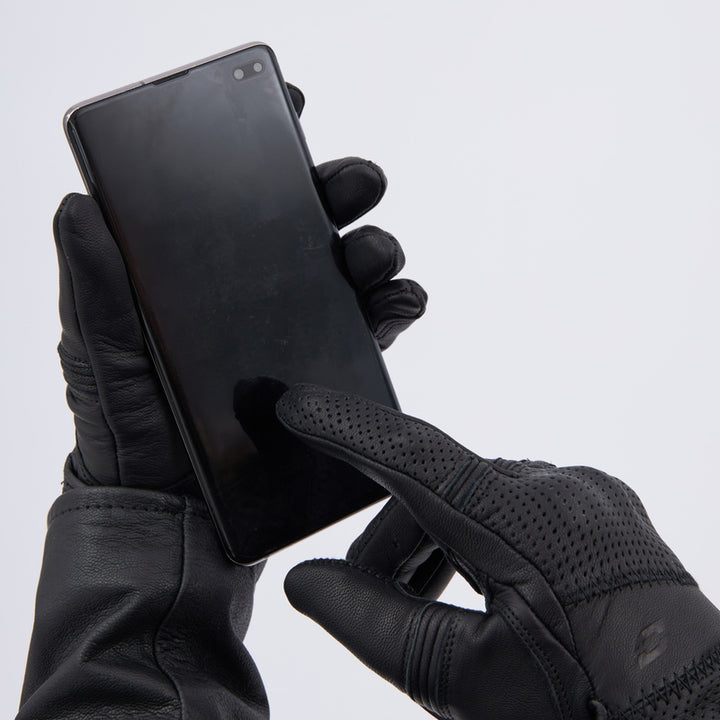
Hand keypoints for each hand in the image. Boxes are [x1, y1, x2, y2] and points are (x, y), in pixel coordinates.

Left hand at [54, 84, 426, 494]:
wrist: (173, 513)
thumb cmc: (129, 430)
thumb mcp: (100, 354)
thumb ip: (97, 289)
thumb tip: (79, 210)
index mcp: (203, 271)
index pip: (239, 197)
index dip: (266, 148)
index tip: (288, 108)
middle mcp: (254, 293)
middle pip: (309, 223)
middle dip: (339, 190)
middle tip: (354, 182)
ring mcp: (295, 330)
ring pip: (351, 268)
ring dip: (374, 249)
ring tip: (374, 253)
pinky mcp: (328, 371)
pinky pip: (374, 327)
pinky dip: (397, 306)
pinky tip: (400, 301)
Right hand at [279, 385, 719, 719]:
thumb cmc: (587, 713)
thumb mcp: (464, 683)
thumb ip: (373, 623)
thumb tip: (307, 582)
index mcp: (525, 526)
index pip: (414, 458)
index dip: (348, 429)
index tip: (299, 405)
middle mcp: (559, 490)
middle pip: (438, 485)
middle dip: (389, 537)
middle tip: (357, 589)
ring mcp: (586, 494)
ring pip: (475, 492)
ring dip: (432, 536)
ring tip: (416, 600)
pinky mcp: (600, 506)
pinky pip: (517, 499)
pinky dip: (478, 532)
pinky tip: (474, 583)